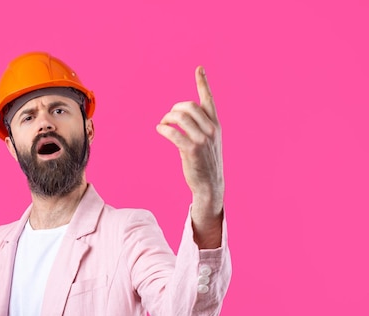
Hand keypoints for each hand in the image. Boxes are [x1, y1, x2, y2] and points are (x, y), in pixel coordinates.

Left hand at [156, 66, 223, 246]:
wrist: (210, 185)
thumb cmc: (206, 163)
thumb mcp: (208, 142)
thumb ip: (200, 127)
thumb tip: (183, 116)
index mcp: (216, 125)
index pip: (209, 99)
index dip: (203, 83)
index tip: (199, 69)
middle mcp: (211, 129)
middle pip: (189, 106)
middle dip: (175, 108)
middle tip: (168, 118)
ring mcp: (202, 139)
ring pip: (180, 117)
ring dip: (167, 118)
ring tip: (163, 124)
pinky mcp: (191, 150)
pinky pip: (174, 132)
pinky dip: (164, 129)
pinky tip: (160, 130)